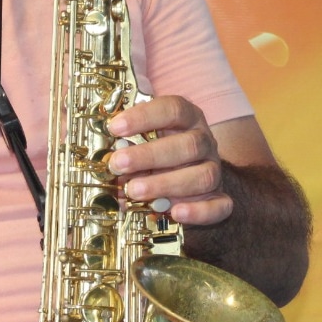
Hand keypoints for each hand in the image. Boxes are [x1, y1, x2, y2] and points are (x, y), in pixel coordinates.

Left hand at [105, 95, 232, 225]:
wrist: (189, 175)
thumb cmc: (158, 150)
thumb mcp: (143, 137)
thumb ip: (127, 140)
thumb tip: (101, 151)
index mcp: (187, 117)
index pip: (172, 109)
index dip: (143, 117)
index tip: (115, 128)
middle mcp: (204, 141)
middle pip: (187, 145)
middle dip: (149, 156)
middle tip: (118, 164)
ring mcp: (214, 169)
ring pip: (203, 176)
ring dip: (166, 184)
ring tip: (135, 191)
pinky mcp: (220, 197)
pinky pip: (220, 205)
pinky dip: (199, 211)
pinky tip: (175, 213)